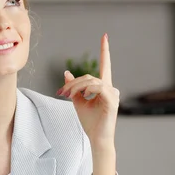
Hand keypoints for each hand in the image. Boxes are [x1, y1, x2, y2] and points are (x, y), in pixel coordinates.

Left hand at [56, 33, 119, 147]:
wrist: (96, 138)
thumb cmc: (90, 122)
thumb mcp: (78, 102)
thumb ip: (73, 87)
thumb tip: (67, 73)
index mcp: (103, 87)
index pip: (105, 65)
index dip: (104, 51)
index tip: (104, 36)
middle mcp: (110, 88)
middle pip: (89, 77)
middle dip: (73, 83)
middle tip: (62, 92)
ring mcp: (113, 94)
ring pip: (91, 81)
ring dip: (76, 87)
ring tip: (68, 96)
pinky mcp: (112, 100)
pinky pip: (97, 88)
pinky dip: (87, 90)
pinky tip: (83, 96)